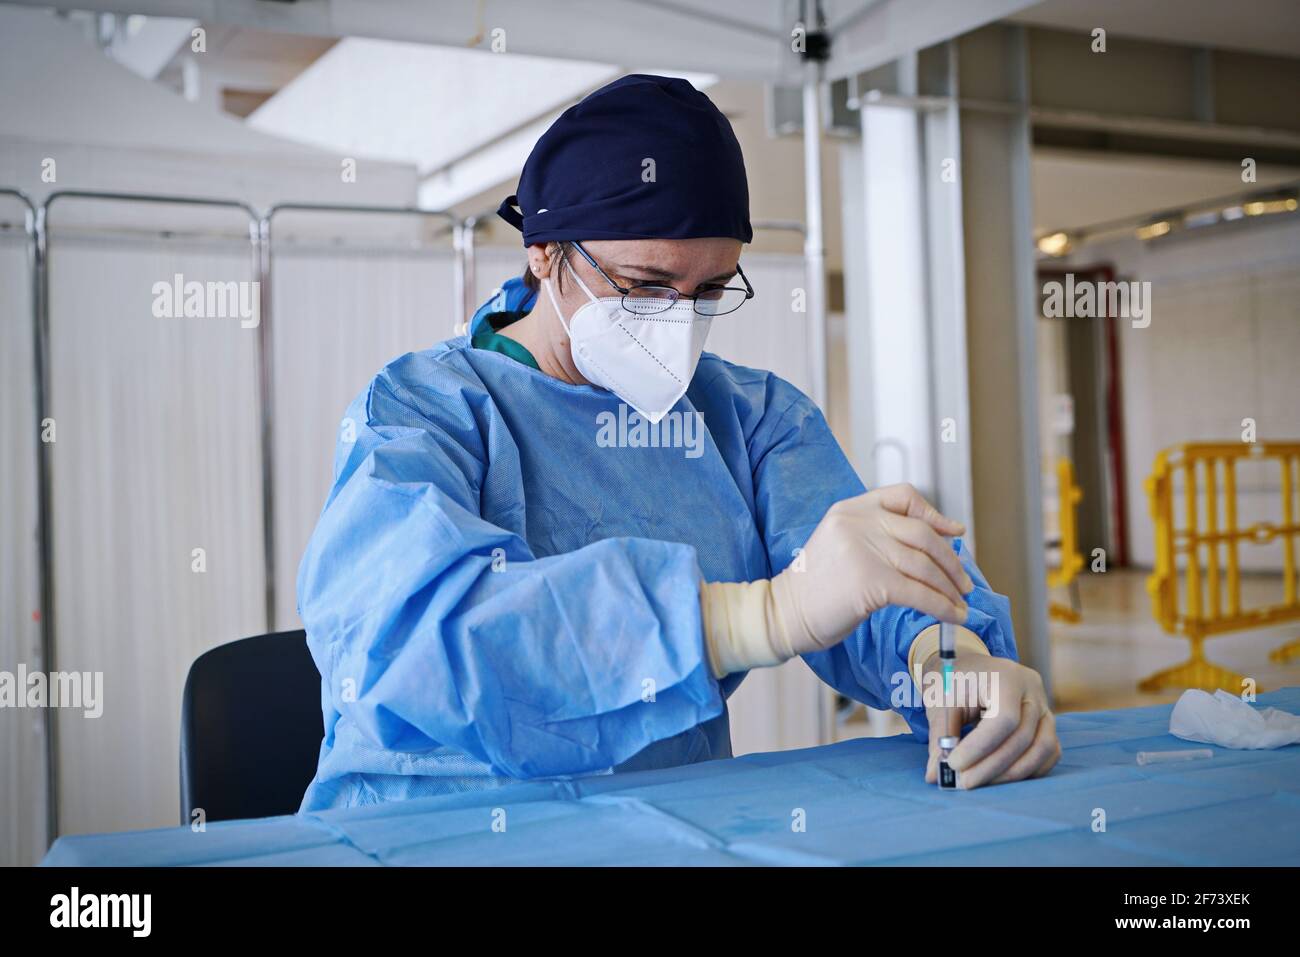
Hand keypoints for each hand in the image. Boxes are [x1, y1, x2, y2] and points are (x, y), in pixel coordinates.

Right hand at [768, 484, 973, 657]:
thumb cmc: (814, 586)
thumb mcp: (839, 543)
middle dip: (950, 560)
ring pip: (924, 565)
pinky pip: (919, 593)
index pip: (903, 496)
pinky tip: (953, 615)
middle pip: (922, 533)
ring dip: (950, 588)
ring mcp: (864, 550)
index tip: (955, 533)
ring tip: (961, 603)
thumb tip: (927, 547)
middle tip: (964, 581)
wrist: (783, 613)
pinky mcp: (870, 581)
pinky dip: (942, 606)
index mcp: (850, 509)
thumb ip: (872, 535)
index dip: (935, 514)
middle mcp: (858, 522)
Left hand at [923, 652, 1060, 787]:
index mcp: (1006, 676)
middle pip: (1023, 737)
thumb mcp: (941, 703)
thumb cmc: (953, 682)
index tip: (954, 765)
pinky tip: (1002, 778)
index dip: (980, 747)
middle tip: (964, 783)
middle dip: (992, 766)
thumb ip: (940, 739)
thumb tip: (935, 776)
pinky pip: (1049, 752)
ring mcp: (1045, 706)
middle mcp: (1032, 690)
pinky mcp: (1047, 722)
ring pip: (1042, 748)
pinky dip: (1029, 769)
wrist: (969, 666)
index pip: (1003, 720)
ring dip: (1011, 773)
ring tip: (980, 782)